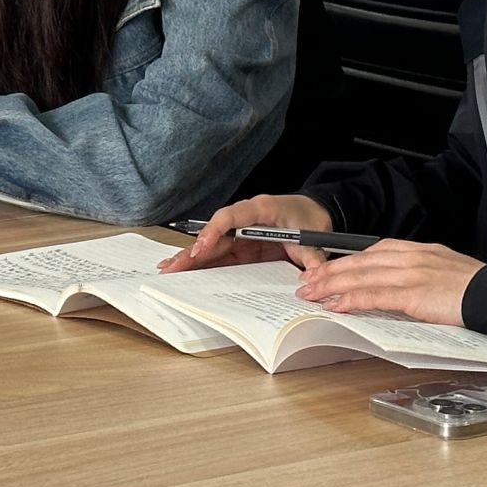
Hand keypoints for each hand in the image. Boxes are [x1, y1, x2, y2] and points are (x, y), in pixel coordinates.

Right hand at [159, 194, 336, 272]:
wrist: (313, 213)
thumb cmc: (310, 218)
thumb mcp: (315, 238)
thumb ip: (313, 258)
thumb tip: (312, 278)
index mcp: (262, 209)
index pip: (232, 217)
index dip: (214, 231)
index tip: (201, 247)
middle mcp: (246, 220)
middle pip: (215, 234)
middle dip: (194, 250)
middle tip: (173, 266)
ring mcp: (242, 234)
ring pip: (213, 246)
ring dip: (192, 259)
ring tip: (170, 270)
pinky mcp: (242, 246)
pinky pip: (221, 255)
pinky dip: (204, 264)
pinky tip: (187, 272)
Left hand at [293, 239, 483, 324]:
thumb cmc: (478, 288)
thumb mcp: (445, 271)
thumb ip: (421, 273)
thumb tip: (402, 287)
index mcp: (418, 250)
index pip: (372, 252)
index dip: (346, 261)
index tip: (327, 268)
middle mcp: (410, 257)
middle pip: (360, 261)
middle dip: (330, 271)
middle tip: (308, 281)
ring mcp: (410, 273)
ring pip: (360, 276)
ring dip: (331, 285)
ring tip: (312, 293)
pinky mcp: (413, 293)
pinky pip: (374, 295)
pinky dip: (351, 299)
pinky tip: (335, 305)